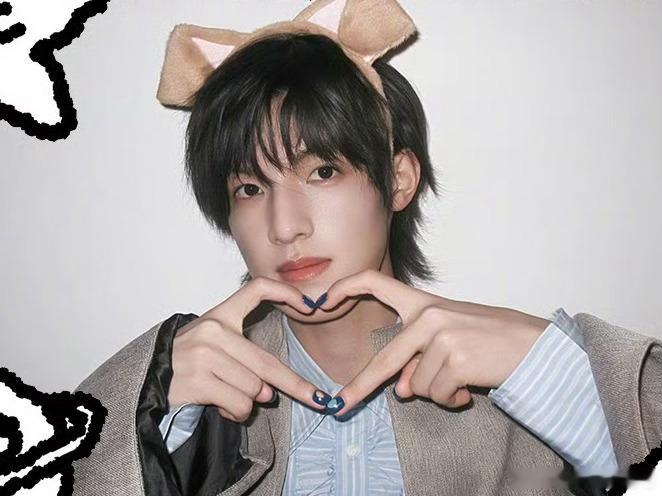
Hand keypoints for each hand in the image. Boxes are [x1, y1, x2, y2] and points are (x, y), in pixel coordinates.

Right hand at [168, 277, 331, 421]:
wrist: (145, 379)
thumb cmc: (185, 362)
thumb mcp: (213, 346)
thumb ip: (245, 360)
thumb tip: (269, 391)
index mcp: (219, 315)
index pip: (257, 289)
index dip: (286, 293)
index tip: (309, 305)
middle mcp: (213, 330)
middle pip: (266, 363)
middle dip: (296, 385)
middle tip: (317, 399)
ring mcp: (204, 354)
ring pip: (253, 388)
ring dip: (247, 402)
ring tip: (225, 396)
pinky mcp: (197, 380)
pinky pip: (238, 403)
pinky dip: (236, 412)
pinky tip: (220, 405)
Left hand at [316, 270, 550, 415]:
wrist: (536, 345)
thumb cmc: (492, 340)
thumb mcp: (451, 340)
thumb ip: (419, 359)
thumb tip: (398, 390)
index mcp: (425, 302)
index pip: (377, 283)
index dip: (346, 287)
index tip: (324, 300)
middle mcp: (429, 316)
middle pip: (385, 358)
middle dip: (361, 386)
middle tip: (341, 404)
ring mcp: (442, 336)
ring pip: (416, 385)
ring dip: (436, 391)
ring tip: (462, 377)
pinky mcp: (455, 360)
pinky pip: (436, 395)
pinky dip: (450, 400)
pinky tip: (470, 387)